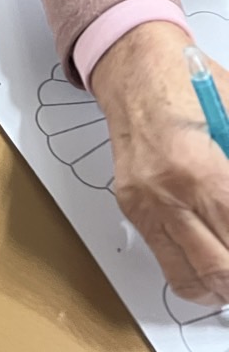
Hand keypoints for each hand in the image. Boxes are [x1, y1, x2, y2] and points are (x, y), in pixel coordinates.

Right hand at [91, 20, 228, 302]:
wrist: (134, 68)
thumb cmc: (190, 85)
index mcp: (200, 170)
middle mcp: (167, 195)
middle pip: (220, 270)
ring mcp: (145, 204)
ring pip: (192, 279)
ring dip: (222, 284)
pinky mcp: (132, 207)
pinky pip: (167, 260)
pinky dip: (197, 271)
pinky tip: (216, 257)